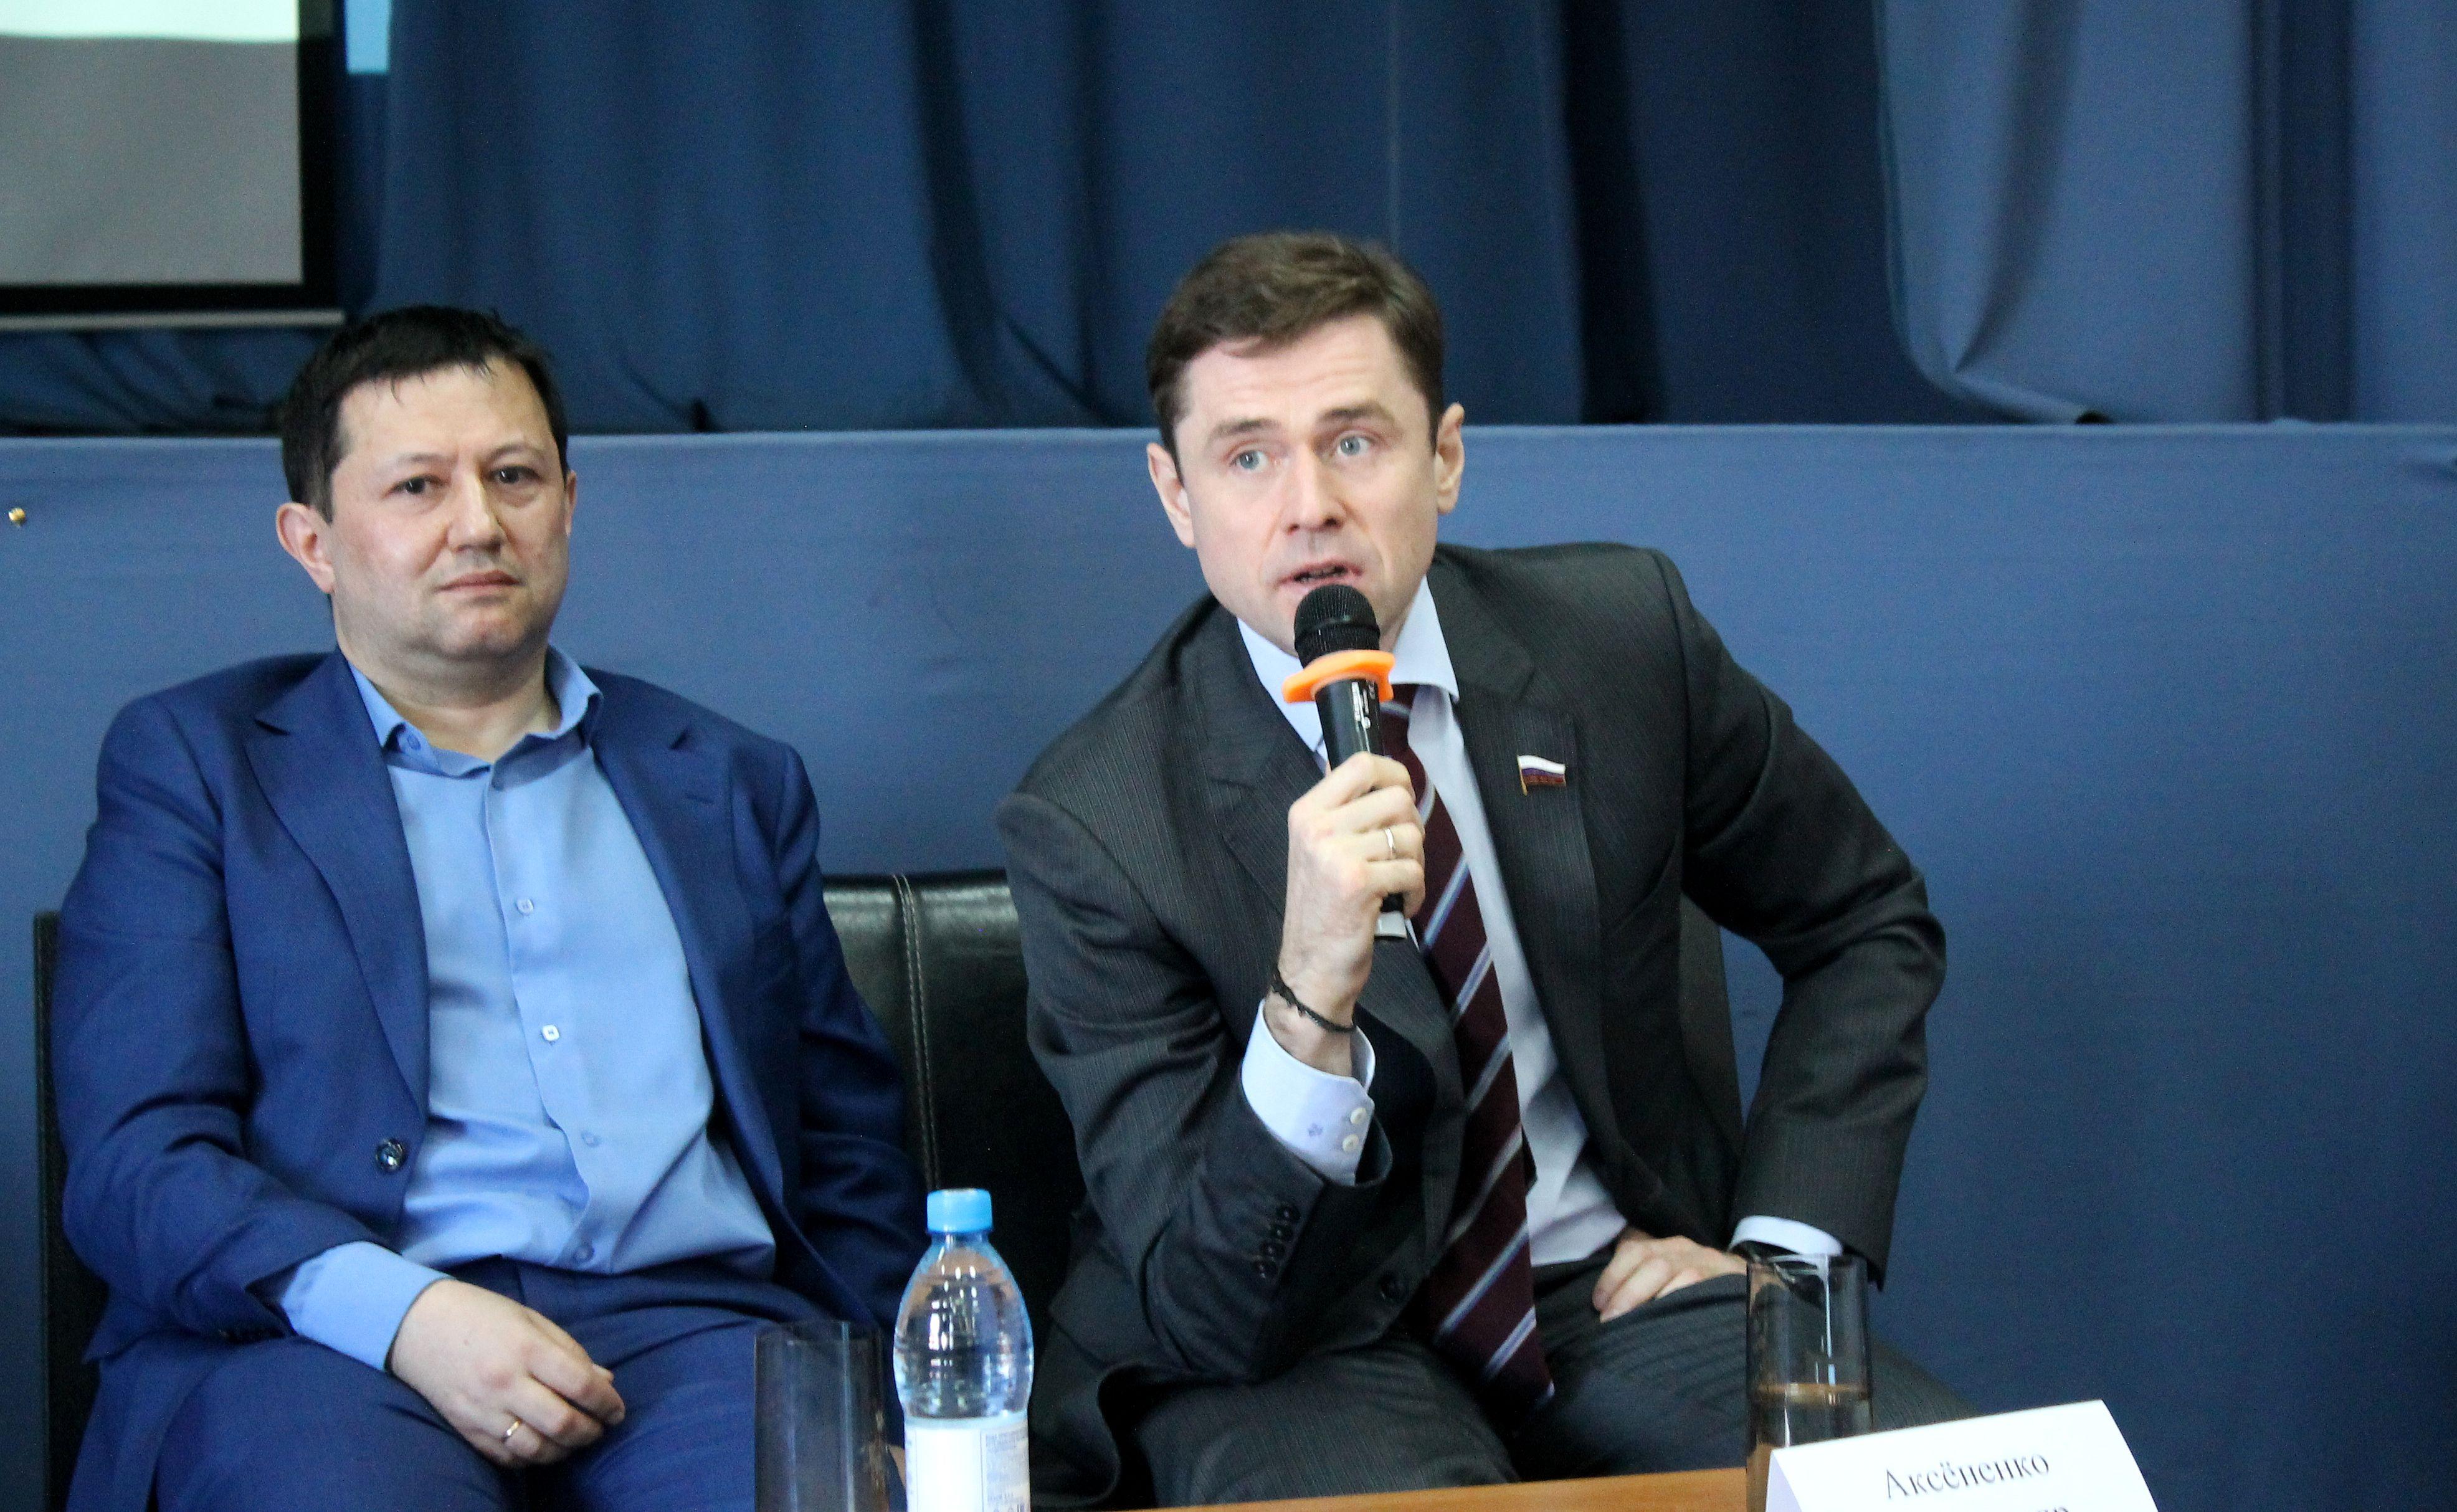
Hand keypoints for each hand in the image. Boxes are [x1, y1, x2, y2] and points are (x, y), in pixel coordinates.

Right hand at [388, 1278, 625, 1467]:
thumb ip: (570, 1352)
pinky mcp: (465, 1429)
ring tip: (576, 1440)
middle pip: (562, 1424)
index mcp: (527, 1349)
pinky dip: (531, 1458)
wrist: (418, 1324)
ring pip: (535, 1449)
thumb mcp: (532, 1320)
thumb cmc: (482, 1315)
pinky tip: (544, 1446)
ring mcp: (482, 1410)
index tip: (617, 1410)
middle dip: (592, 1431)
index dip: (608, 1403)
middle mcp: (504, 1383)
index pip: (581, 1386)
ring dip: (565, 1450)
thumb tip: (605, 1382)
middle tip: (601, 1428)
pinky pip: (506, 1457)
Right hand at [1272, 753, 1424, 1068]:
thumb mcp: (1318, 849)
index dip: (1395, 773)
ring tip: (1397, 884)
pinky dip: (1415, 892)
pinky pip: (1413, 871)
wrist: (1309, 966)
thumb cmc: (1322, 907)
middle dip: (1412, 827)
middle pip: (1397, 797)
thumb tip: (1385, 775)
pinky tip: (1398, 906)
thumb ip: (1345, 813)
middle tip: (1401, 855)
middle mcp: (1317, 827)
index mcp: (1307, 812)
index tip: (1402, 795)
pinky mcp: (1359, 883)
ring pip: (1410, 835)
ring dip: (1416, 863)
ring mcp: (1336, 854)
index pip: (1361, 763)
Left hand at [1590, 1229, 1746, 1320]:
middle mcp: (1686, 1250)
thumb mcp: (1670, 1273)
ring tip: (1630, 1324)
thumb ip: (1641, 1278)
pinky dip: (1679, 1301)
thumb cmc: (1697, 1284)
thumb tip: (1604, 1303)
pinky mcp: (1727, 1280)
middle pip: (1652, 1262)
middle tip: (1608, 1321)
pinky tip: (1665, 1322)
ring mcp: (1708, 1263)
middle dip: (1626, 1292)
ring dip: (1649, 1299)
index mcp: (1667, 1246)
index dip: (1612, 1276)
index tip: (1597, 1303)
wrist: (1750, 1282)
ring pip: (1675, 1272)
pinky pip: (1699, 1287)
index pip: (1634, 1250)